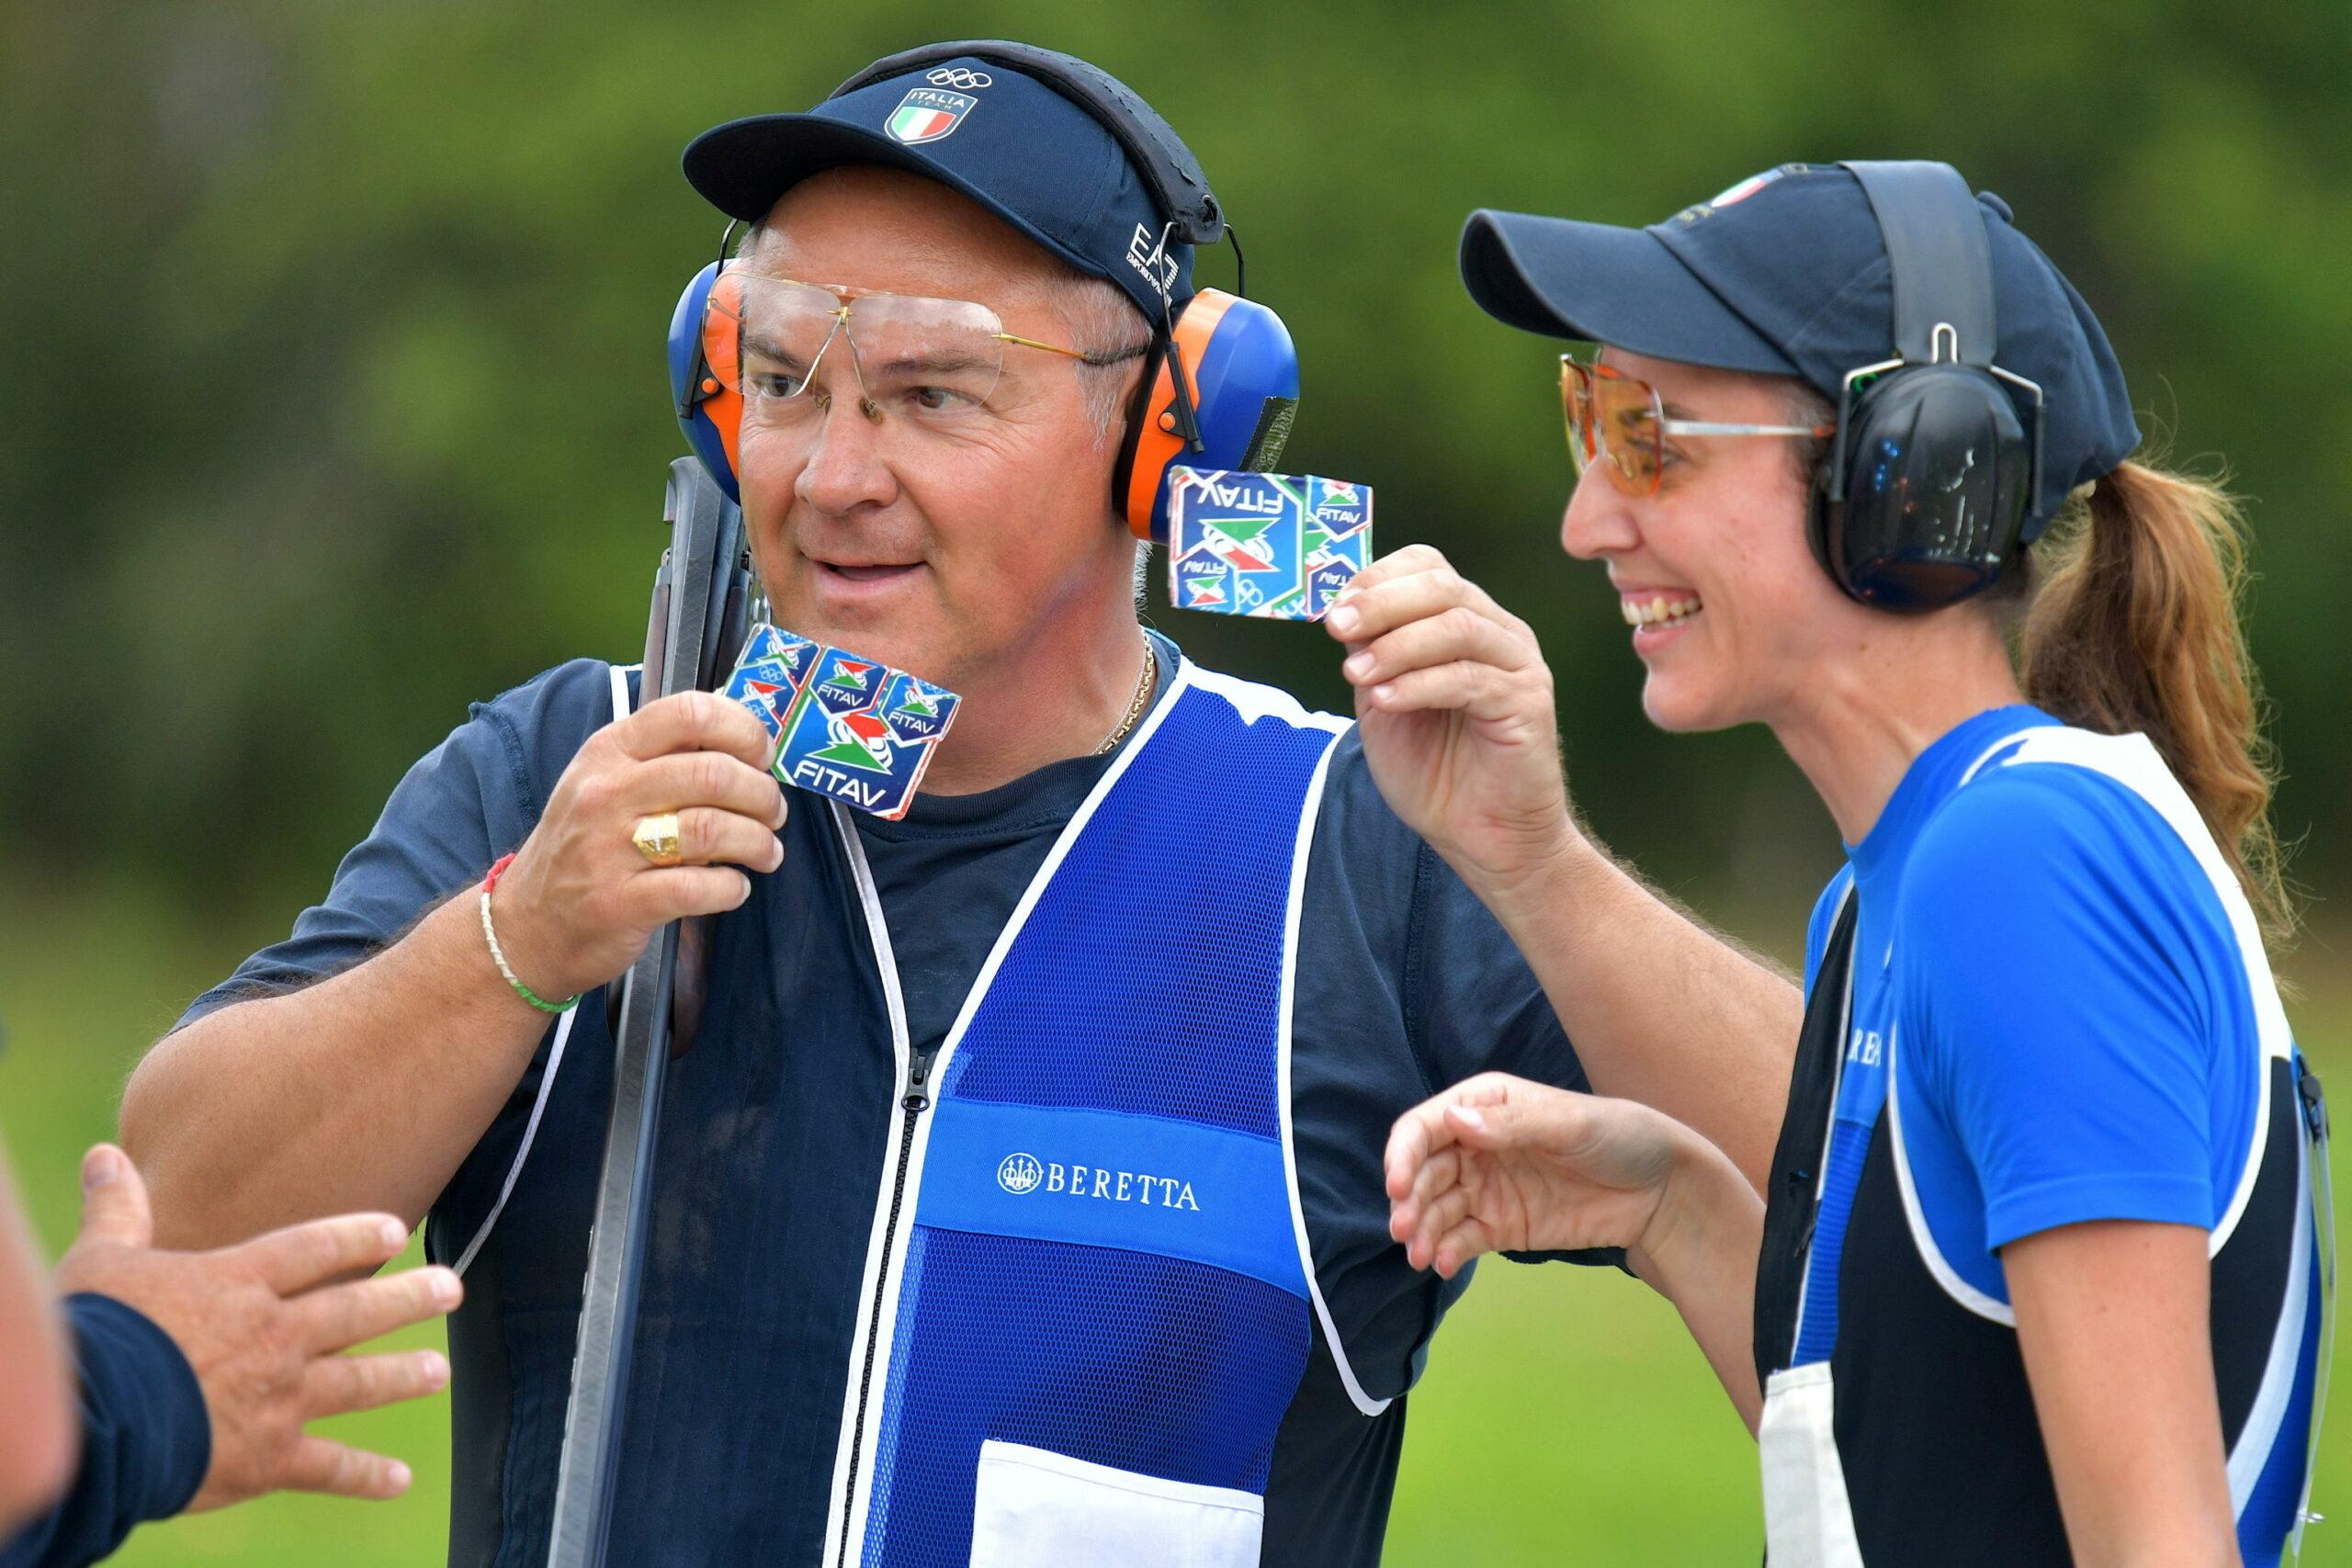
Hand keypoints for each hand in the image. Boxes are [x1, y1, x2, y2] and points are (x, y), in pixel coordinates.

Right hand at [52, 1146, 459, 1509]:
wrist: (100, 1419)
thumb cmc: (97, 1335)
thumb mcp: (102, 1262)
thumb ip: (117, 1211)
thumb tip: (104, 1154)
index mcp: (238, 1284)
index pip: (313, 1250)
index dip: (356, 1236)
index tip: (395, 1228)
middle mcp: (274, 1335)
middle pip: (355, 1309)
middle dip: (408, 1299)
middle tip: (452, 1288)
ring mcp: (280, 1396)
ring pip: (357, 1381)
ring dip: (402, 1376)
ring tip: (440, 1372)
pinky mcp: (271, 1457)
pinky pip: (329, 1466)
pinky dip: (366, 1474)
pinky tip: (401, 1478)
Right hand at [492, 690, 787, 1002]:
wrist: (526, 927)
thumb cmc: (581, 849)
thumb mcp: (603, 784)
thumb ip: (663, 759)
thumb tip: (743, 744)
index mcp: (608, 753)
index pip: (687, 712)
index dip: (743, 730)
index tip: (762, 755)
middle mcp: (606, 793)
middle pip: (713, 773)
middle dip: (762, 794)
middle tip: (773, 813)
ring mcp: (609, 849)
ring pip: (712, 828)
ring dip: (758, 841)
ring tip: (766, 852)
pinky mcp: (621, 903)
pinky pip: (700, 887)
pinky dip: (732, 887)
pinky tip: (734, 887)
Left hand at [1326, 546, 1578, 892]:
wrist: (1482, 834)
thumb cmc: (1434, 768)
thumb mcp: (1383, 702)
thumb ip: (1369, 656)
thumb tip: (1339, 614)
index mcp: (1465, 620)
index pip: (1427, 567)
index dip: (1377, 578)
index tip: (1333, 607)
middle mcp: (1498, 632)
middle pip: (1442, 587)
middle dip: (1381, 602)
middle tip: (1337, 627)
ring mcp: (1517, 664)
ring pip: (1458, 626)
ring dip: (1396, 646)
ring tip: (1355, 674)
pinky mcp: (1527, 702)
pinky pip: (1470, 679)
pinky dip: (1420, 684)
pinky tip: (1385, 700)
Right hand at [1384, 1073, 1689, 1277]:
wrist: (1660, 1191)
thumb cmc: (1619, 1136)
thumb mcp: (1569, 1124)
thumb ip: (1512, 1125)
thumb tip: (1454, 1120)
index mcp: (1485, 1105)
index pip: (1426, 1126)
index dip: (1404, 1154)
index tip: (1397, 1186)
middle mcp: (1475, 1145)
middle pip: (1423, 1172)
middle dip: (1408, 1200)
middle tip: (1404, 1231)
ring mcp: (1486, 1188)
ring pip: (1436, 1209)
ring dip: (1422, 1231)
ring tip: (1421, 1256)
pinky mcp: (1500, 1226)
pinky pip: (1462, 1239)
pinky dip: (1447, 1252)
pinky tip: (1444, 1264)